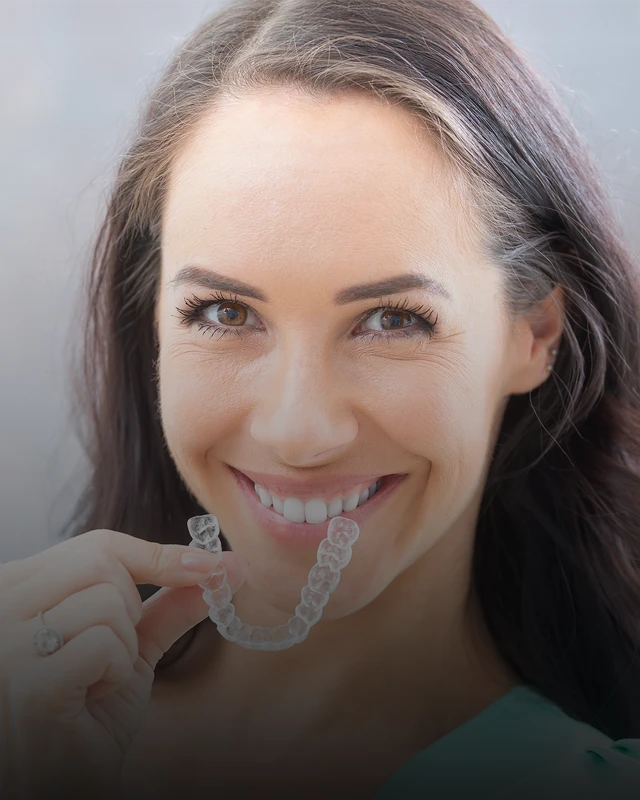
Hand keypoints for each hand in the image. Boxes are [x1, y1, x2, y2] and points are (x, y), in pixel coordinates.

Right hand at [0, 529, 246, 798]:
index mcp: (19, 588)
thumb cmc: (91, 714)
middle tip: (108, 656)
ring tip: (93, 681)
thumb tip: (228, 564)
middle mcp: (3, 607)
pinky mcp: (31, 682)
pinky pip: (105, 643)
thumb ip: (171, 601)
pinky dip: (116, 672)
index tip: (206, 566)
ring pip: (108, 602)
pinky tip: (89, 699)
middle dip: (129, 609)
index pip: (97, 545)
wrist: (68, 781)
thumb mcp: (132, 643)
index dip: (155, 555)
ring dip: (123, 647)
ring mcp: (9, 644)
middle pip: (102, 563)